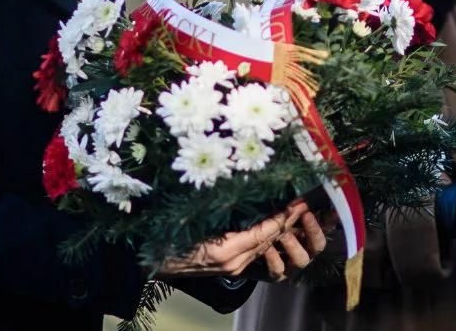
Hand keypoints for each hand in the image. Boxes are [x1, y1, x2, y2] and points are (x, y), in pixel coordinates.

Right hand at [155, 202, 306, 277]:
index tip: (301, 200)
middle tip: (305, 202)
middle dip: (290, 221)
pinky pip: (255, 250)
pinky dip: (267, 235)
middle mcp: (233, 261)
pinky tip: (273, 221)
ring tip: (295, 211)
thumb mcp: (195, 216)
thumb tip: (247, 189)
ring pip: (266, 246)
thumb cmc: (168, 235)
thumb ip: (222, 209)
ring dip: (281, 229)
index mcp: (225, 249)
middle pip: (271, 240)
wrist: (150, 259)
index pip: (266, 231)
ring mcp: (233, 266)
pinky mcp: (230, 266)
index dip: (285, 215)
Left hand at [243, 208, 327, 282]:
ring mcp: (292, 265)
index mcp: (307, 234)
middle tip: (307, 215)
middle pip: (318, 245)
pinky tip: (267, 248)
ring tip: (283, 234)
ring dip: (294, 245)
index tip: (332, 210)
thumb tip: (301, 195)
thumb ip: (291, 208)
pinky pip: (279, 269)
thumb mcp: (278, 215)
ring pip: (301, 259)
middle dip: (314, 230)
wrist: (246, 252)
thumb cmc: (267, 227)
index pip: (324, 227)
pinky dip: (273, 258)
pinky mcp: (277, 274)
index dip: (330, 220)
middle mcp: (304, 250)